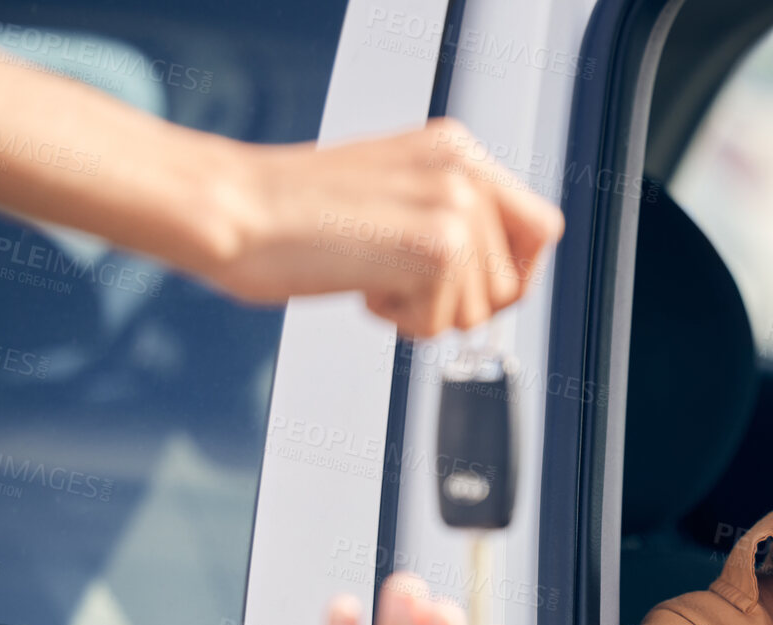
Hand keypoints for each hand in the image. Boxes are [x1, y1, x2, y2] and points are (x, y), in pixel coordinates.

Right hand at [207, 118, 564, 336]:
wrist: (232, 207)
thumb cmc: (293, 211)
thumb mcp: (394, 194)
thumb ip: (450, 218)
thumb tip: (501, 280)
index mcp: (457, 150)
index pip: (540, 228)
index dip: (514, 275)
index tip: (472, 291)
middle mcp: (465, 170)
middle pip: (513, 285)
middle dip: (458, 305)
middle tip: (396, 280)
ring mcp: (455, 206)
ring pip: (478, 314)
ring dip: (423, 313)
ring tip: (369, 272)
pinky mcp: (438, 248)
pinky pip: (439, 326)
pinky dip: (398, 322)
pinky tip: (359, 282)